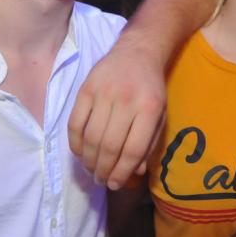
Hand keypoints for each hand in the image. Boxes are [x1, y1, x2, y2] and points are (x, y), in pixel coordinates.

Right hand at [68, 40, 165, 188]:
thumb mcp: (160, 113)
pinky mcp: (86, 89)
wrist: (138, 52)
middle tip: (102, 180)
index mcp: (149, 108)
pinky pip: (75, 123)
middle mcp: (126, 100)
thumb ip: (150, 142)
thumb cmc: (150, 87)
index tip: (116, 184)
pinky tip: (81, 153)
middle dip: (104, 170)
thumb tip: (136, 172)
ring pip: (91, 138)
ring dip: (89, 161)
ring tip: (92, 171)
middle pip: (110, 146)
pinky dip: (75, 144)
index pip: (133, 149)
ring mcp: (104, 93)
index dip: (123, 172)